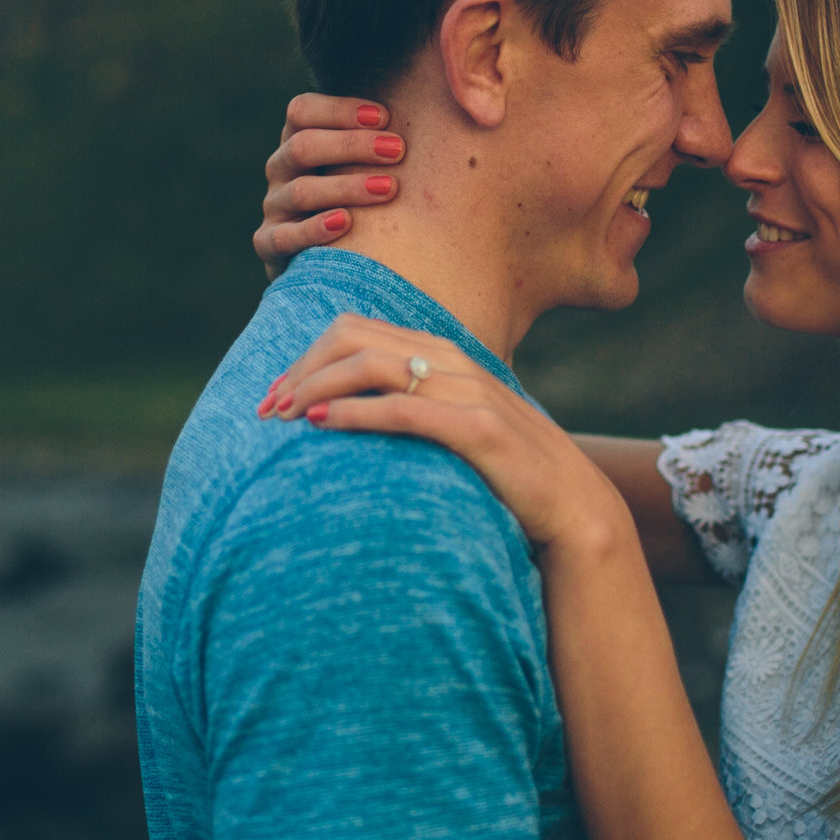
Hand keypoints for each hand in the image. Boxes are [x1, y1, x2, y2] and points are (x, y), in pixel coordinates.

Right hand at [253, 95, 406, 279]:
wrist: (328, 259)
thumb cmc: (363, 196)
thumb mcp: (366, 162)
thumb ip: (384, 135)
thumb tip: (442, 99)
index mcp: (298, 139)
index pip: (302, 111)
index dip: (340, 110)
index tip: (384, 116)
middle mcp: (281, 169)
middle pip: (302, 146)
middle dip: (351, 145)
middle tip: (398, 150)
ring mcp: (275, 206)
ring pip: (301, 190)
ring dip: (346, 186)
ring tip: (388, 188)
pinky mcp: (271, 244)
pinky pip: (285, 236)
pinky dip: (314, 229)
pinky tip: (345, 223)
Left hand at [260, 315, 633, 557]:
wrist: (574, 509)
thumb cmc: (507, 474)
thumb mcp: (456, 428)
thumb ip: (416, 409)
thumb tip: (356, 415)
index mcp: (444, 355)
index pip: (358, 330)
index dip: (308, 355)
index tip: (275, 393)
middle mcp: (454, 362)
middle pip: (355, 337)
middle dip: (301, 367)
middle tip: (265, 406)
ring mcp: (469, 391)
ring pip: (373, 363)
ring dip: (317, 384)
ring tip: (284, 414)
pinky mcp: (479, 429)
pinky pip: (404, 408)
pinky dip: (355, 411)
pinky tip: (322, 423)